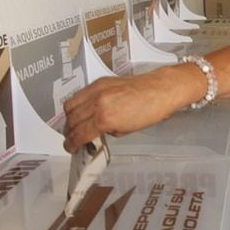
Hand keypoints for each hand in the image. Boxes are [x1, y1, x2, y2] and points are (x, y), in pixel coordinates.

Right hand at [62, 68, 194, 151]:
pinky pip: (79, 94)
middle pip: (71, 120)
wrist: (160, 90)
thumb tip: (94, 133)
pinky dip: (77, 104)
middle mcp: (98, 102)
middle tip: (71, 139)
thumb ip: (106, 131)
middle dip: (68, 132)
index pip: (79, 134)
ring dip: (69, 118)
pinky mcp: (100, 82)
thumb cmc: (150, 110)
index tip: (70, 147)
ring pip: (70, 105)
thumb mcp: (126, 130)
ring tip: (74, 125)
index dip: (72, 144)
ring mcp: (97, 90)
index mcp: (105, 118)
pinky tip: (81, 110)